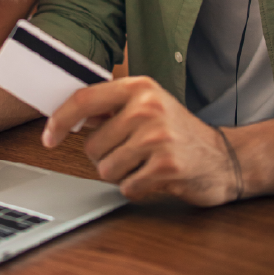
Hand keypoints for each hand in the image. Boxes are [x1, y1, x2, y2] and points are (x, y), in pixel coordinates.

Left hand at [42, 76, 238, 205]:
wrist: (225, 157)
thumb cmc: (179, 131)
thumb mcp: (148, 106)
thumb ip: (111, 107)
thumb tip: (68, 114)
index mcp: (139, 87)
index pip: (84, 99)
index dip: (60, 120)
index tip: (49, 137)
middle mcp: (148, 107)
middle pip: (92, 146)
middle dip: (106, 157)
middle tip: (133, 152)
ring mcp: (158, 137)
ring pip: (106, 169)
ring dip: (122, 174)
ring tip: (146, 163)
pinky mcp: (166, 166)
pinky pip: (127, 187)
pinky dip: (137, 187)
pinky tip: (157, 176)